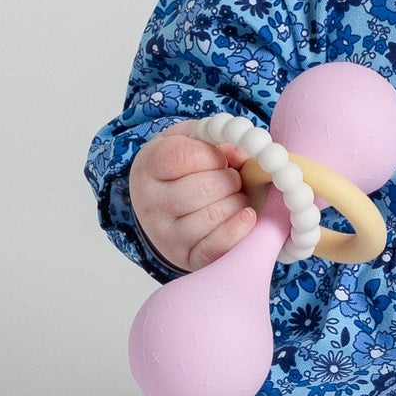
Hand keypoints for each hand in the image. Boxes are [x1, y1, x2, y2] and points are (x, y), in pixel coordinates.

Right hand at [128, 123, 258, 271]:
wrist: (161, 205)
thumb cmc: (180, 168)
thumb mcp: (191, 141)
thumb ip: (215, 138)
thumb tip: (243, 155)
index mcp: (149, 166)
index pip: (184, 156)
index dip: (213, 155)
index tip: (219, 158)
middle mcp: (151, 203)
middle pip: (204, 187)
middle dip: (230, 179)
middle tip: (232, 179)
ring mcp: (165, 234)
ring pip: (214, 216)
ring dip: (237, 202)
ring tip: (233, 196)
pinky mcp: (185, 257)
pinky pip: (215, 247)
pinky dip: (237, 230)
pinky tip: (246, 217)